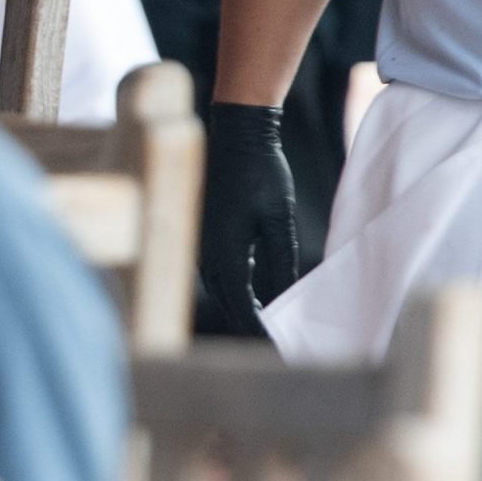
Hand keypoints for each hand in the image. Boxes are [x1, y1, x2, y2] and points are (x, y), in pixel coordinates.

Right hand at [199, 103, 299, 336]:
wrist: (236, 132)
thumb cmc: (261, 172)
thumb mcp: (280, 220)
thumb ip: (281, 262)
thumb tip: (283, 298)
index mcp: (224, 253)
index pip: (242, 307)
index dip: (260, 330)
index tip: (278, 348)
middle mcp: (204, 252)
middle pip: (227, 302)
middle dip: (249, 322)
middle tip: (274, 340)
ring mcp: (198, 241)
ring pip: (218, 287)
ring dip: (240, 303)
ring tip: (266, 318)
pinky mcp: (200, 231)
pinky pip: (214, 269)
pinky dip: (233, 283)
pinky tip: (253, 282)